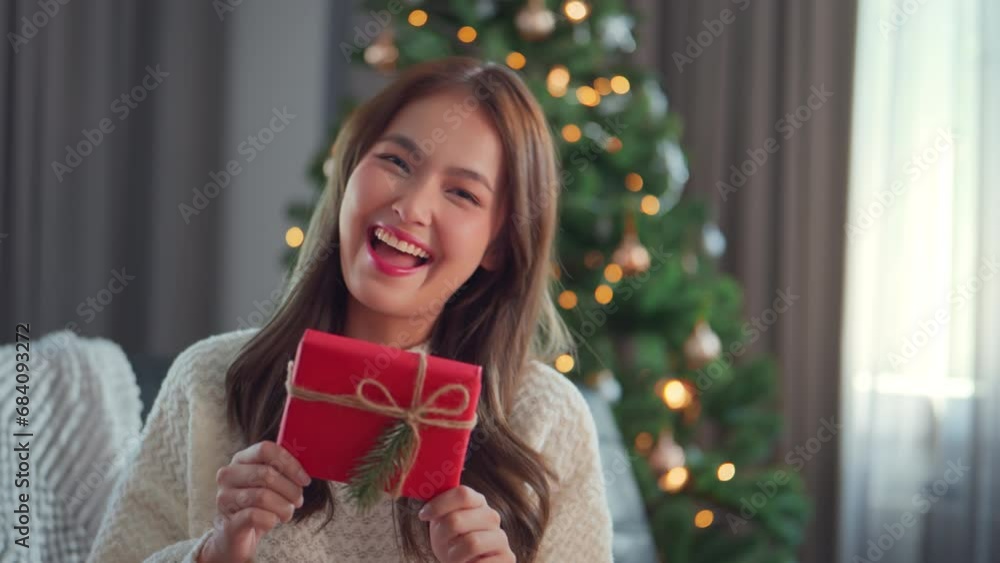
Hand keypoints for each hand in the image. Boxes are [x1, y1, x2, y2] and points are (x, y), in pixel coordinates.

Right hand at [198, 440, 311, 562]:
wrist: (237, 537)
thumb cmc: (258, 506)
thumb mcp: (271, 484)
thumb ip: (283, 471)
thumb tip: (305, 470)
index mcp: (241, 459)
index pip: (265, 449)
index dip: (289, 463)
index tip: (304, 479)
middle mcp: (228, 475)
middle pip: (267, 474)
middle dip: (290, 489)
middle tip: (298, 500)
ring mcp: (224, 498)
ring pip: (263, 496)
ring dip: (283, 507)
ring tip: (286, 513)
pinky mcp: (227, 521)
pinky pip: (255, 516)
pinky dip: (271, 520)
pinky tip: (272, 521)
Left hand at [418, 485, 514, 562]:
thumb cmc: (451, 541)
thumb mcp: (442, 521)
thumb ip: (439, 505)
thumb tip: (422, 482)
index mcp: (477, 502)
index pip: (462, 494)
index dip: (439, 504)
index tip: (423, 515)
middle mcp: (492, 517)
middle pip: (457, 520)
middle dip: (442, 535)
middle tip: (442, 543)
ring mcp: (501, 538)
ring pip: (471, 543)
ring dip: (454, 555)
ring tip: (453, 557)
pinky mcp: (507, 557)